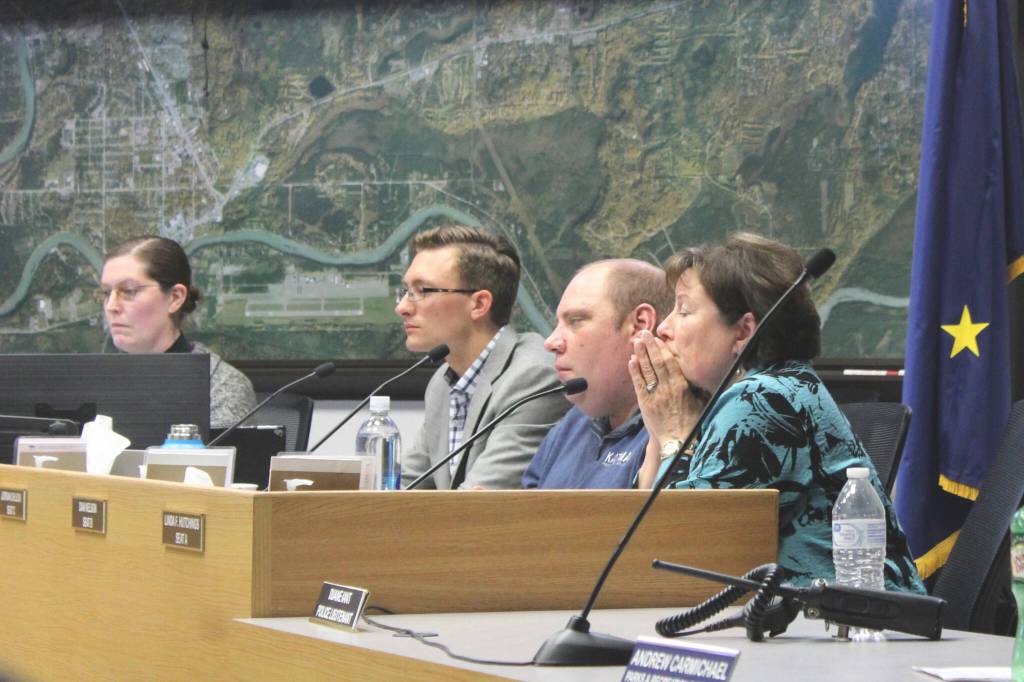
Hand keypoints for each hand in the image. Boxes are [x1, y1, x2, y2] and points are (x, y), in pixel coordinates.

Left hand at [628, 330, 703, 446]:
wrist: (679, 442)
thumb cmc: (692, 422)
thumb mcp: (700, 402)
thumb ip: (698, 387)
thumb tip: (703, 373)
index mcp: (682, 386)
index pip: (671, 363)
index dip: (663, 350)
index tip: (658, 339)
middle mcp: (668, 388)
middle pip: (657, 363)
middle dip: (650, 347)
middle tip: (644, 333)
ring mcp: (656, 396)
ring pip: (647, 371)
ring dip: (641, 355)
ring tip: (636, 342)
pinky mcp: (646, 404)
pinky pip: (639, 385)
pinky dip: (634, 372)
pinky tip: (631, 361)